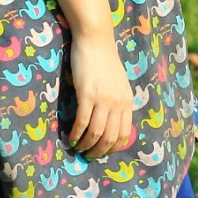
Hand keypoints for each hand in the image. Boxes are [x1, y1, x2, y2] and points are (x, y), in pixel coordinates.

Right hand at [66, 32, 133, 157]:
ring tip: (77, 148)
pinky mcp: (87, 95)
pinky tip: (69, 138)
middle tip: (87, 155)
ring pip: (95, 133)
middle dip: (98, 151)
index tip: (102, 153)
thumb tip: (110, 123)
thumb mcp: (118, 84)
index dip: (112, 148)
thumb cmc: (105, 62)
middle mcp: (118, 102)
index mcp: (127, 101)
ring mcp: (103, 99)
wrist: (96, 41)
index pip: (124, 134)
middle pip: (110, 137)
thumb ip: (117, 102)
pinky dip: (75, 135)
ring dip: (85, 145)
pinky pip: (82, 122)